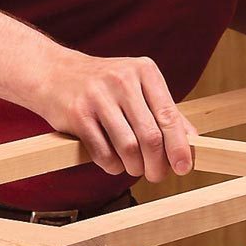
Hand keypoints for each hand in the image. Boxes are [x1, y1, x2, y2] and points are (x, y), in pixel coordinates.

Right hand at [36, 51, 194, 180]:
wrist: (53, 73)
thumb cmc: (104, 86)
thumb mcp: (138, 88)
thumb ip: (165, 112)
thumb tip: (192, 142)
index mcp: (144, 71)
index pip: (169, 116)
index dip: (179, 147)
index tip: (184, 168)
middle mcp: (122, 79)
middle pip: (150, 136)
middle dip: (157, 164)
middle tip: (157, 175)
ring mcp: (98, 96)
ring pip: (128, 147)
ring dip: (134, 167)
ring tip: (134, 168)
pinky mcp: (78, 114)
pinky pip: (103, 152)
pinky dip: (113, 165)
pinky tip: (114, 162)